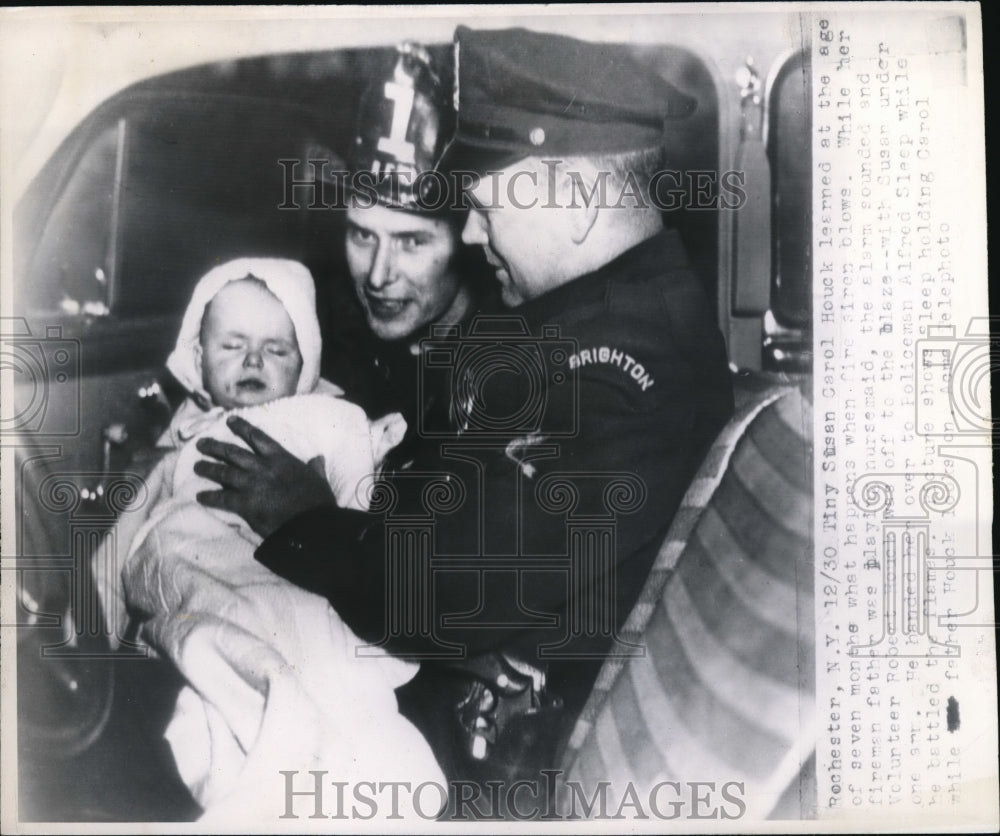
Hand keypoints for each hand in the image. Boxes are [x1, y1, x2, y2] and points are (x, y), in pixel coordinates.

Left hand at [194, 415, 334, 538]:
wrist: (310, 523)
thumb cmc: (317, 501)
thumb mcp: (319, 479)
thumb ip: (315, 468)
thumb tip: (318, 459)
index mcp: (281, 458)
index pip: (257, 437)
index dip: (242, 427)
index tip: (229, 420)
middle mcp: (262, 467)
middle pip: (233, 452)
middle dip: (215, 447)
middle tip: (201, 443)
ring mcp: (252, 484)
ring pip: (224, 472)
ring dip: (208, 469)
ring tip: (197, 466)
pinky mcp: (245, 503)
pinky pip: (222, 498)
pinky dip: (210, 497)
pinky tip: (200, 496)